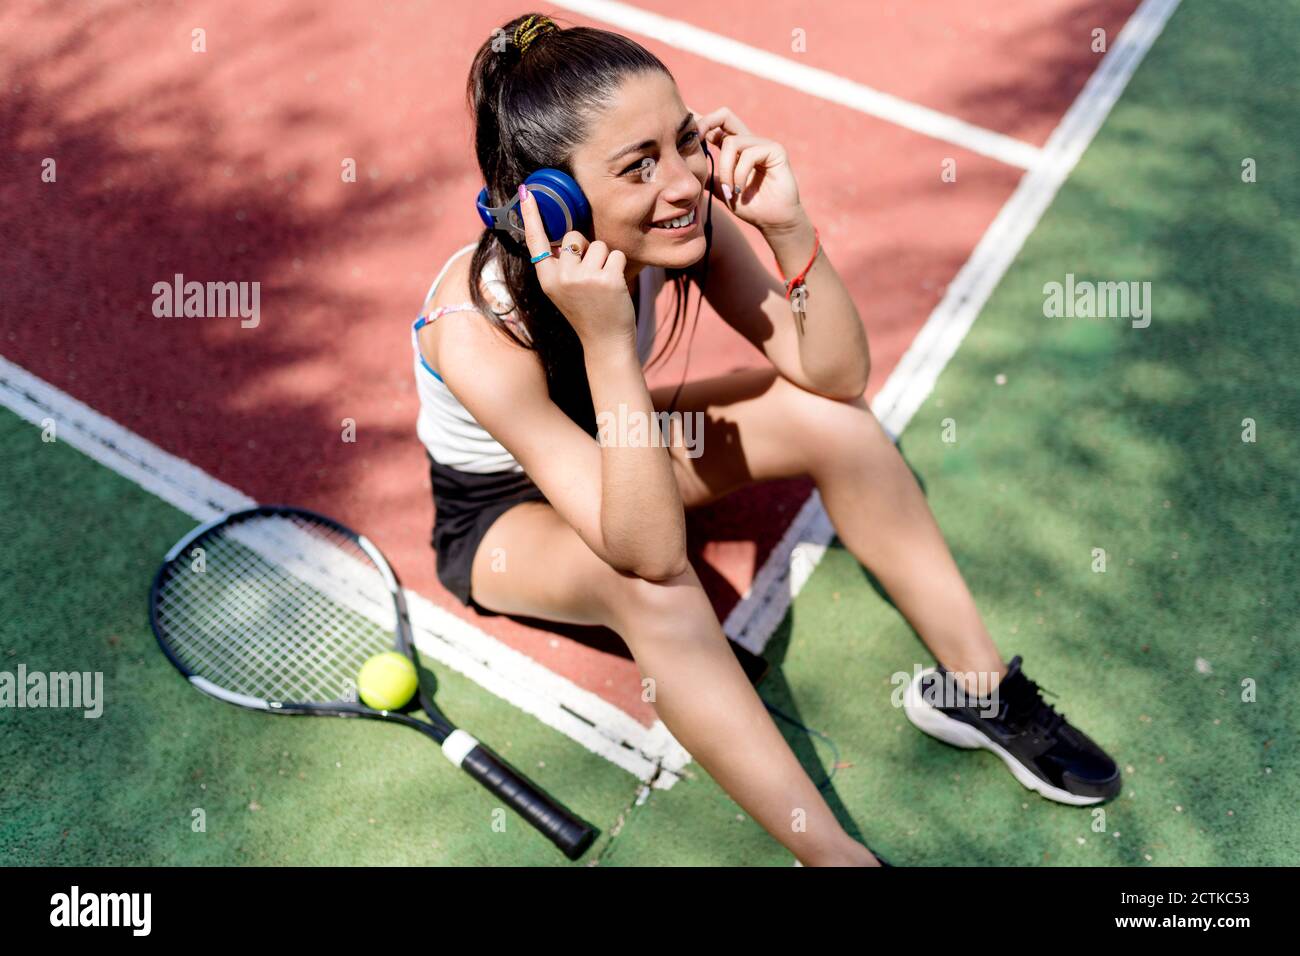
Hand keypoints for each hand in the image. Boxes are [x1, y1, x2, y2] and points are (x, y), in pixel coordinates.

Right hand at [517, 184, 636, 351]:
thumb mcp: (562, 290)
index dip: (531, 215)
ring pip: (598, 244)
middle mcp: (562, 276)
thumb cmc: (586, 312)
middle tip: (589, 278)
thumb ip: (560, 265)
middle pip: (574, 236)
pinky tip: (614, 288)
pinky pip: (616, 255)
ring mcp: (584, 277)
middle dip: (585, 249)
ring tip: (602, 284)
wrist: (604, 342)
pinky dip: (619, 267)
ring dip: (605, 260)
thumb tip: (568, 237)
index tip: (526, 192)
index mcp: (547, 278)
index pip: (536, 240)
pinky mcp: (607, 279)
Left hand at [689, 106, 804, 232]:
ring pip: (732, 143)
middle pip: (724, 115)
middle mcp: (749, 141)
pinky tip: (740, 190)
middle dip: (706, 124)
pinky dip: (739, 174)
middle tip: (695, 142)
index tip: (680, 127)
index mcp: (735, 149)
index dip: (699, 122)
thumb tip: (685, 171)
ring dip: (725, 170)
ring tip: (728, 190)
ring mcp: (763, 144)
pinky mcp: (775, 150)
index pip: (715, 127)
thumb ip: (708, 177)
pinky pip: (748, 154)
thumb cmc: (750, 207)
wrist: (773, 221)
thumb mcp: (722, 190)